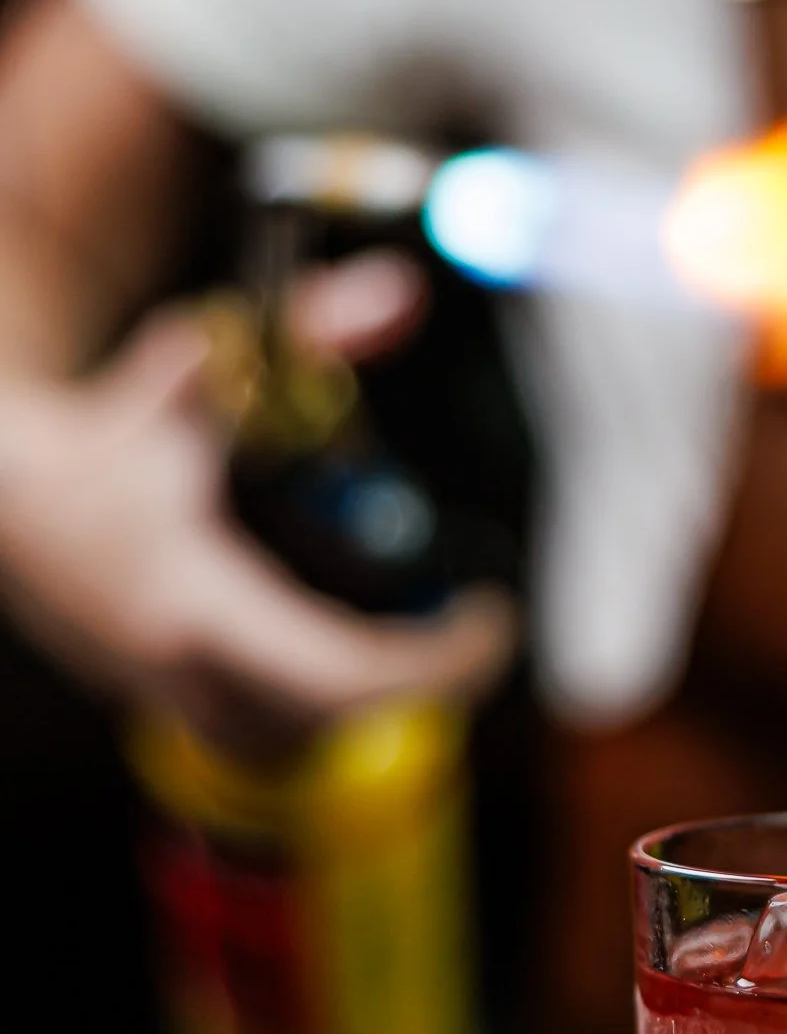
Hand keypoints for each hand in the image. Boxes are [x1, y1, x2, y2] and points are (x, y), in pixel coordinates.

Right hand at [0, 250, 515, 752]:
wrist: (5, 505)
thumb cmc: (102, 440)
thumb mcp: (198, 372)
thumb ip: (307, 331)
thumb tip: (401, 293)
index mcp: (192, 602)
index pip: (341, 673)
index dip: (435, 663)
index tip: (492, 617)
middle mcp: (184, 670)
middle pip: (340, 721)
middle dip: (424, 679)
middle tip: (474, 626)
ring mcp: (173, 699)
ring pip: (304, 740)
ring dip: (375, 696)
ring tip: (425, 633)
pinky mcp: (171, 706)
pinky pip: (273, 738)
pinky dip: (327, 706)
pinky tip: (358, 656)